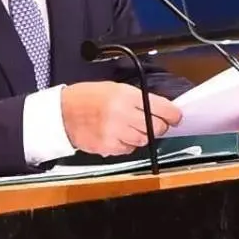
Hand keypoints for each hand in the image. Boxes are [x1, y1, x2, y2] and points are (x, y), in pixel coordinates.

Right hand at [62, 82, 181, 156]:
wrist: (62, 113)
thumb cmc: (87, 98)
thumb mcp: (114, 88)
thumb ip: (137, 98)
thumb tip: (159, 108)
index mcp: (125, 95)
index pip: (160, 107)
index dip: (173, 114)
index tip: (176, 117)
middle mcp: (122, 114)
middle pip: (156, 127)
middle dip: (159, 126)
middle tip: (153, 122)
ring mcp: (115, 132)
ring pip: (144, 140)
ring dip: (142, 135)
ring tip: (129, 127)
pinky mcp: (108, 147)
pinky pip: (128, 149)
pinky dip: (127, 144)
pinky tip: (117, 135)